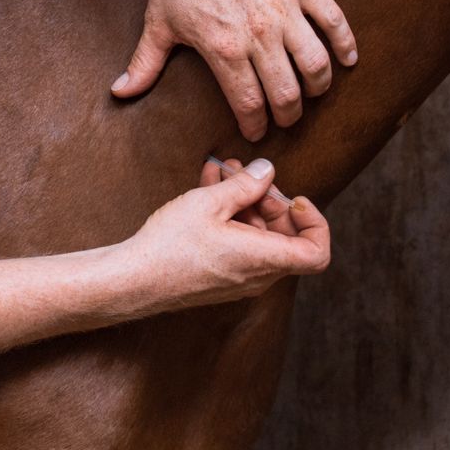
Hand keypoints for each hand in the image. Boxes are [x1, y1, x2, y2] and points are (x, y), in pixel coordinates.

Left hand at [111, 0, 357, 140]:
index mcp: (223, 49)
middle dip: (290, 114)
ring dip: (318, 86)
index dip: (256, 125)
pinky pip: (334, 20)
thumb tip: (120, 93)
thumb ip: (145, 63)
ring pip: (315, 63)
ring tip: (313, 91)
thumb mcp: (158, 21)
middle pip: (288, 93)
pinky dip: (346, 44)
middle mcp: (258, 33)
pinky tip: (347, 60)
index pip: (250, 104)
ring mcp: (284, 7)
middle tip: (287, 117)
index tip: (258, 131)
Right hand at [118, 158, 330, 315]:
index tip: (294, 199)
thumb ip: (245, 185)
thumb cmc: (170, 245)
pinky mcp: (221, 275)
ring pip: (260, 236)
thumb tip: (267, 170)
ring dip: (246, 202)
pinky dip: (231, 216)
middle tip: (248, 176)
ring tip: (223, 171)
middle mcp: (258, 275)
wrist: (134, 280)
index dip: (314, 222)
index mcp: (264, 259)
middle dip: (271, 200)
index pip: (316, 252)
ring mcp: (239, 277)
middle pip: (287, 237)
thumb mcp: (209, 203)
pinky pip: (240, 243)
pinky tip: (209, 184)